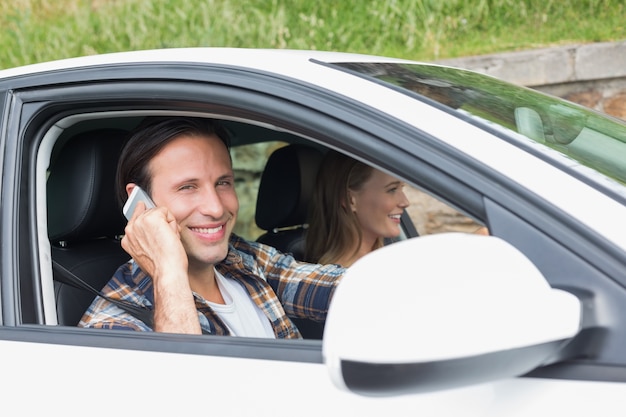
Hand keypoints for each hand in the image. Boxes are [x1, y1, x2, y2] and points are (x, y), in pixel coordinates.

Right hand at [121, 201, 200, 333]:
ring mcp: (140, 222)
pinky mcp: (152, 217)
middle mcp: (131, 229)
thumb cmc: (162, 266)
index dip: (140, 209)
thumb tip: (151, 224)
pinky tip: (171, 236)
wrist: (167, 272)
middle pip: (149, 213)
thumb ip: (145, 236)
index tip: (137, 198)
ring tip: (167, 241)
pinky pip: (165, 211)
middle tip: (164, 241)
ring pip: (158, 212)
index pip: (134, 216)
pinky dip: (172, 222)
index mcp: (127, 239)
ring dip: (167, 224)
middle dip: (161, 223)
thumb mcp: (149, 251)